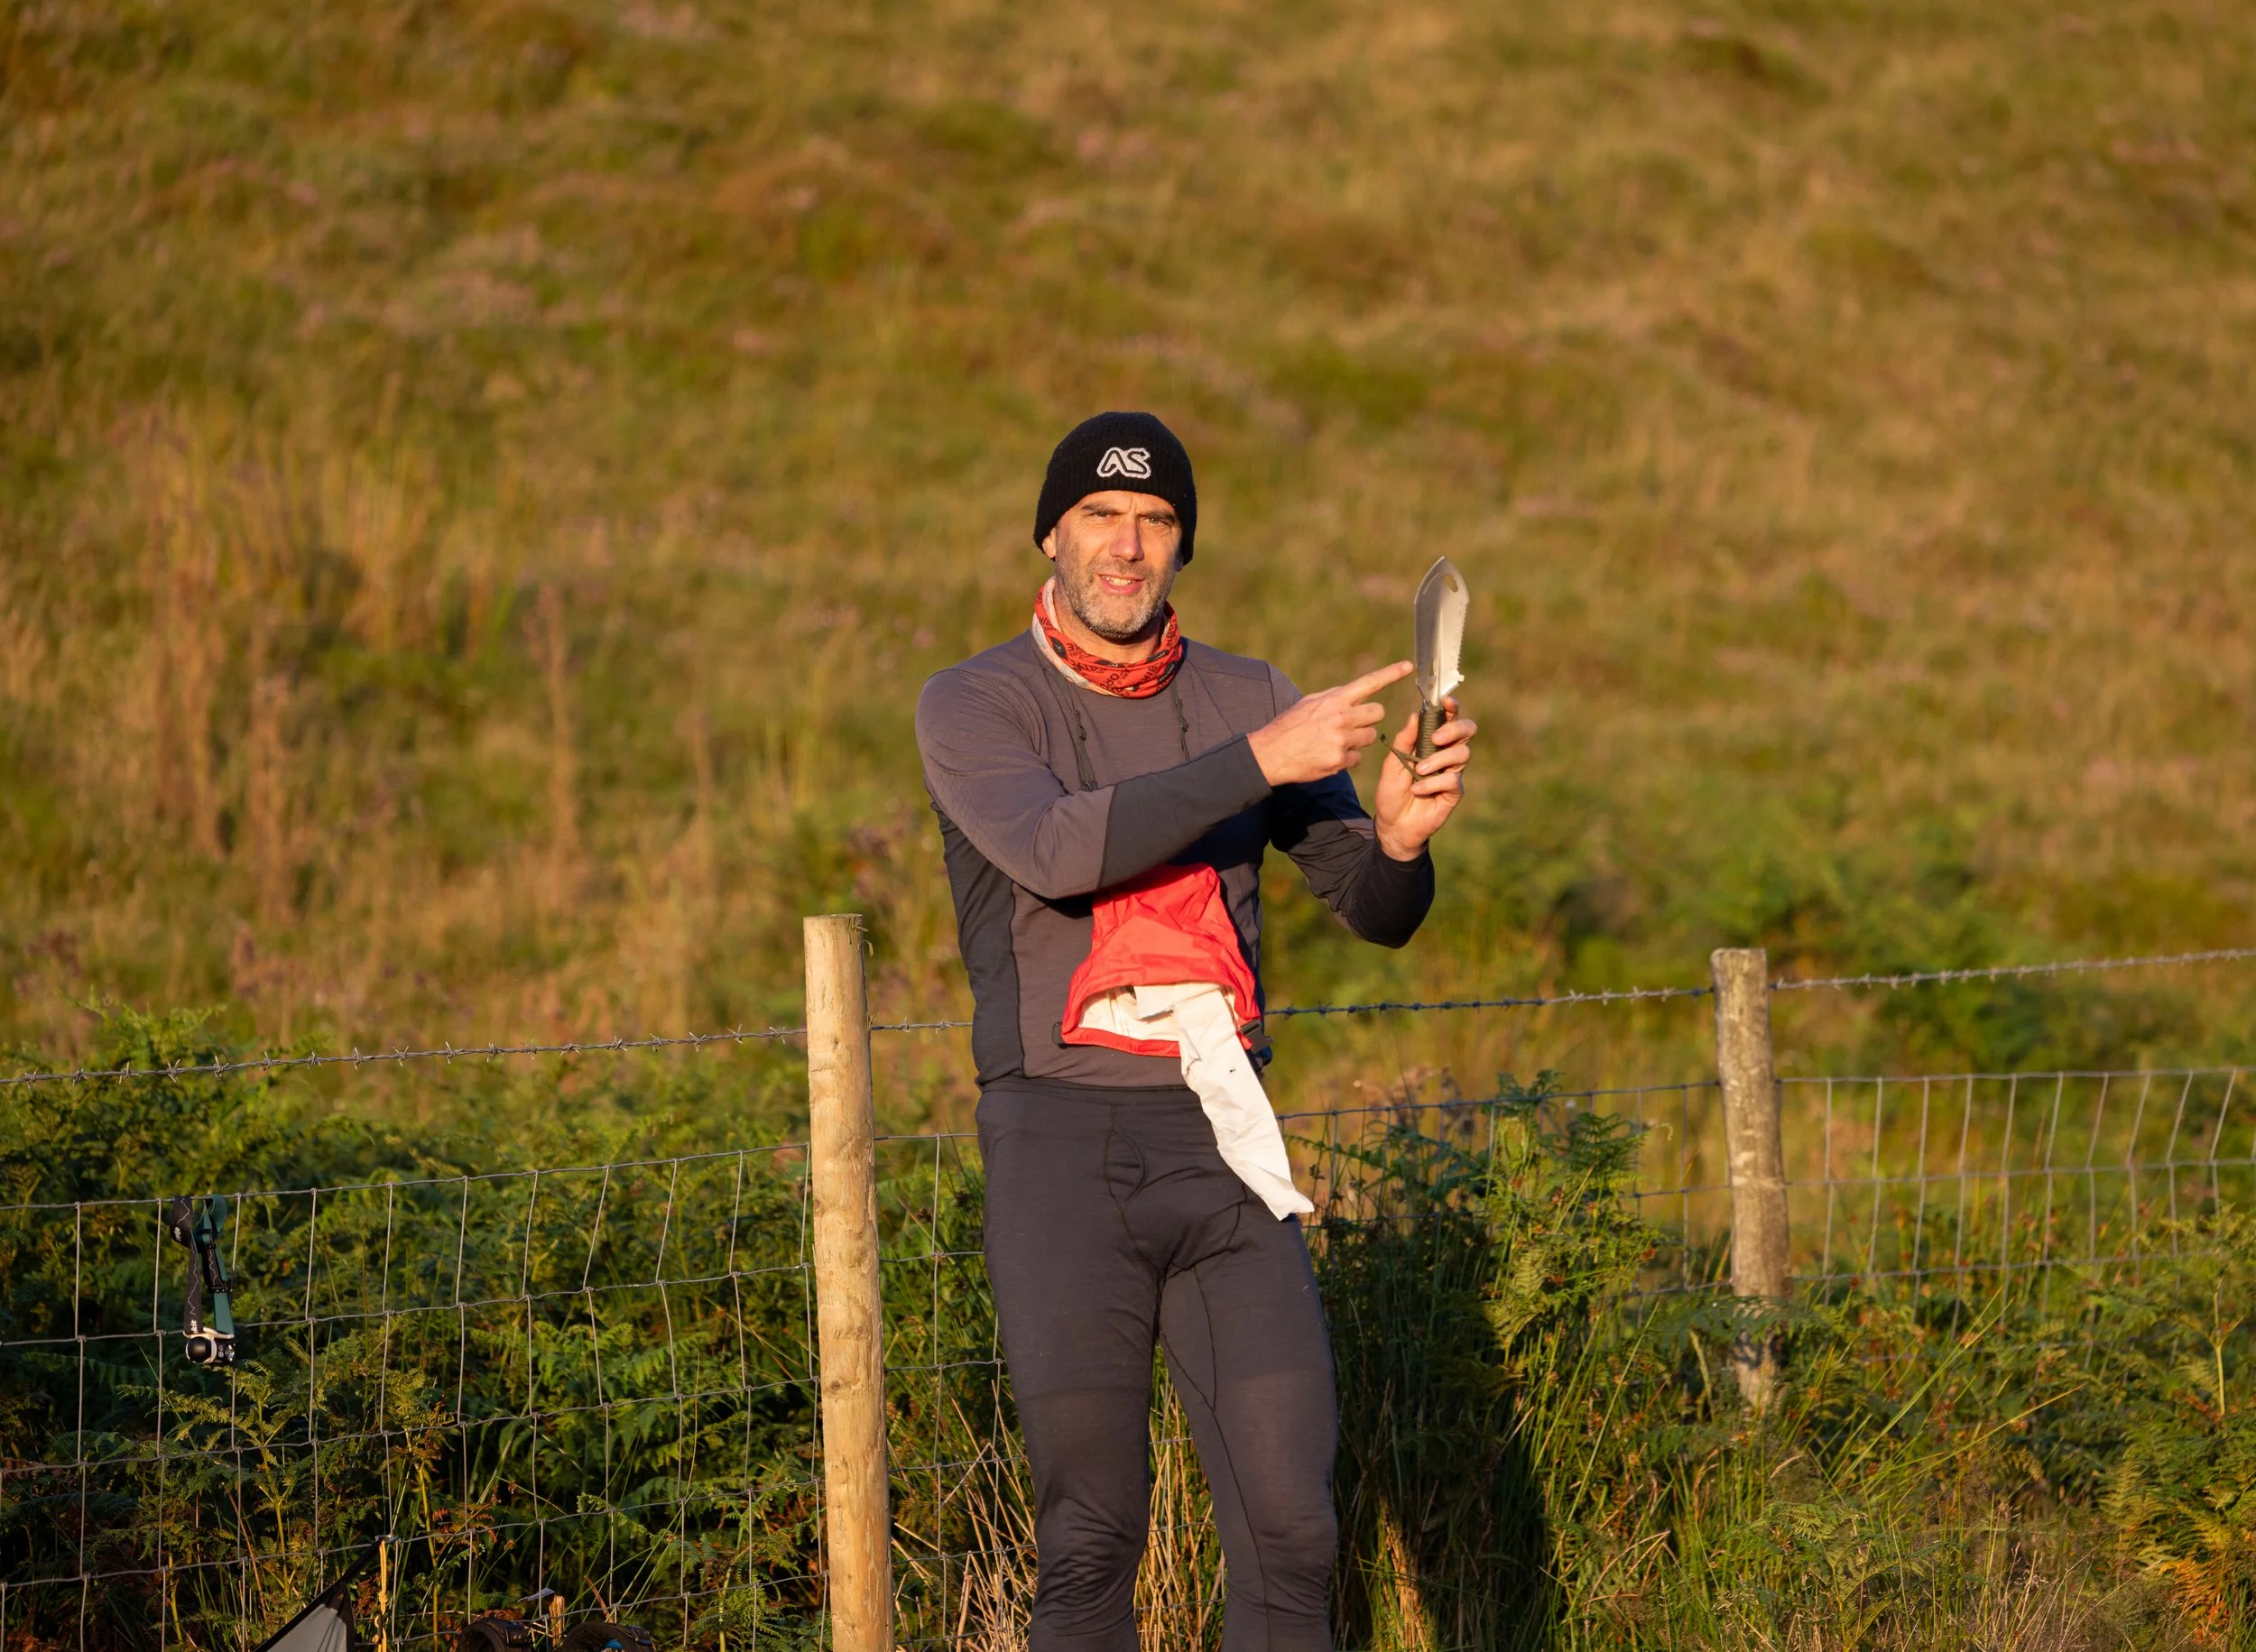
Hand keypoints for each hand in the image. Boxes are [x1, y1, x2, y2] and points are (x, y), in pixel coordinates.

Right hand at [1248, 662, 1414, 785]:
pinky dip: (1347, 759)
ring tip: (1335, 741)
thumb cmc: (1289, 727)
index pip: (1369, 683)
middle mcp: (1341, 718)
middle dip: (1368, 718)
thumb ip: (1333, 698)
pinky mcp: (1340, 761)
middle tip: (1350, 724)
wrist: (1270, 754)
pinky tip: (1328, 756)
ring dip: (1359, 739)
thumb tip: (1351, 693)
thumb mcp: (1308, 703)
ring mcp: (1342, 740)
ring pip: (1370, 737)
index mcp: (1335, 700)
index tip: (1409, 666)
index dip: (1391, 674)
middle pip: (1377, 713)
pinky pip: (1358, 759)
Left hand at [1374, 696, 1474, 860]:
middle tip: (1436, 738)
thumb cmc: (1392, 793)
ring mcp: (1452, 773)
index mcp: (1431, 743)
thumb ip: (1404, 741)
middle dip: (1454, 729)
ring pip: (1462, 754)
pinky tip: (1417, 790)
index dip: (1451, 707)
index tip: (1445, 701)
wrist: (1392, 825)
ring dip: (1439, 760)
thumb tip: (1415, 715)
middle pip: (1467, 731)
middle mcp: (1446, 754)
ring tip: (1419, 771)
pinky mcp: (1454, 793)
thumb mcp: (1392, 764)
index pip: (1448, 719)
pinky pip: (1453, 780)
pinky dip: (1433, 783)